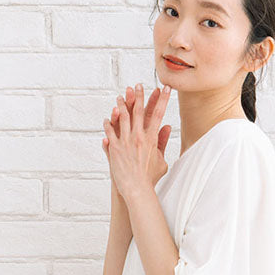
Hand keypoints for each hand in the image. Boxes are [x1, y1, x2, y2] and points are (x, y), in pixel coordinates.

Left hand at [102, 82, 172, 199]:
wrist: (137, 188)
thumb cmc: (150, 178)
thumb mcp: (161, 160)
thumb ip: (162, 142)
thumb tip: (167, 128)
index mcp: (151, 139)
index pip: (158, 114)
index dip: (162, 100)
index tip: (165, 89)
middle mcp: (138, 136)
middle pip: (139, 111)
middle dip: (139, 96)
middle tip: (138, 85)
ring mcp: (125, 141)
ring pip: (123, 117)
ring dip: (122, 105)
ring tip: (121, 97)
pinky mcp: (114, 147)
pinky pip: (110, 131)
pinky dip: (109, 123)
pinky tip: (107, 118)